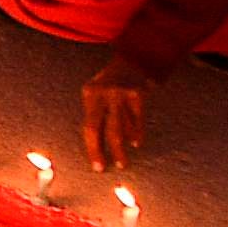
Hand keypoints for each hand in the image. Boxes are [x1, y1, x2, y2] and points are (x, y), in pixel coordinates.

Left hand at [78, 54, 146, 172]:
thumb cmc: (111, 83)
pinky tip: (136, 143)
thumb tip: (97, 146)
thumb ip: (96, 114)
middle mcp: (104, 93)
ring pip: (122, 127)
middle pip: (105, 129)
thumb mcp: (97, 93)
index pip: (88, 127)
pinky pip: (137, 120)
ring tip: (123, 162)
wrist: (134, 58)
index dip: (93, 149)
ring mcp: (121, 93)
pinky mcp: (138, 93)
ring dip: (123, 147)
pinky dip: (136, 133)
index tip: (98, 166)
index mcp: (89, 93)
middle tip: (111, 168)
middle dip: (108, 151)